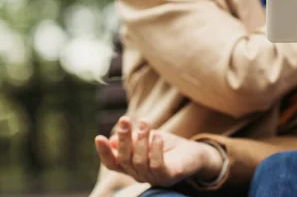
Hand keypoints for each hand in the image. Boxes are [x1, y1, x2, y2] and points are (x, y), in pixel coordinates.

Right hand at [95, 117, 223, 186]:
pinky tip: (157, 136)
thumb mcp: (147, 138)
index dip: (105, 152)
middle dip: (123, 138)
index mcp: (131, 166)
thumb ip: (132, 140)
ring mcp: (154, 178)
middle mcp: (139, 175)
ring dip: (141, 139)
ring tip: (145, 123)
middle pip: (124, 159)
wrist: (195, 153)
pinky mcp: (168, 178)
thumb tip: (112, 140)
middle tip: (125, 120)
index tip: (98, 137)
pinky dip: (155, 149)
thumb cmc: (168, 145)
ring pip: (140, 161)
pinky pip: (157, 165)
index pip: (113, 163)